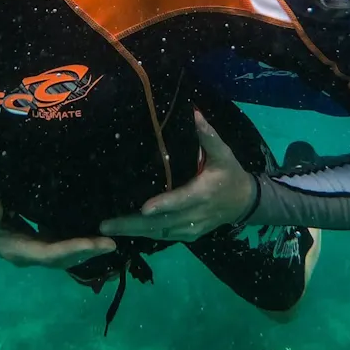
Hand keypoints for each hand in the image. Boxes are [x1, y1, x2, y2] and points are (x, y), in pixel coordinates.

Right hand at [0, 192, 115, 269]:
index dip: (73, 250)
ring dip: (89, 248)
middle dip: (88, 251)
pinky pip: (64, 241)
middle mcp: (30, 253)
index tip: (96, 244)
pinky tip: (98, 230)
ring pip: (67, 252)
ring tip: (114, 239)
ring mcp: (36, 247)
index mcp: (15, 250)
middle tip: (113, 244)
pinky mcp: (40, 237)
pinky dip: (81, 238)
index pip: (50, 254)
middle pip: (64, 258)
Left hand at [99, 110, 256, 241]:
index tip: (144, 209)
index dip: (164, 205)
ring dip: (133, 232)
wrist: (244, 202)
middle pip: (163, 223)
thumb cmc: (230, 173)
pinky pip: (163, 237)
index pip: (182, 200)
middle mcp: (197, 214)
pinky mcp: (188, 236)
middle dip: (133, 225)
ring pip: (160, 233)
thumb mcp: (224, 153)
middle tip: (105, 225)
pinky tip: (123, 231)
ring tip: (107, 228)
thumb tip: (193, 112)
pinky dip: (144, 234)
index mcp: (204, 192)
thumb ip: (208, 135)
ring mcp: (192, 228)